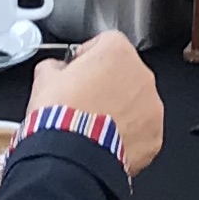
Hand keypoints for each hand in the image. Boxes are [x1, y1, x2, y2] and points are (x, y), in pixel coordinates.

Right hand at [28, 31, 164, 174]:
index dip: (86, 58)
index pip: (104, 43)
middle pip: (124, 73)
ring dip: (119, 110)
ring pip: (136, 103)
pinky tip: (105, 142)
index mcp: (117, 51)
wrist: (72, 156)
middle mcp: (141, 75)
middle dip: (106, 85)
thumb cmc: (62, 115)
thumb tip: (56, 70)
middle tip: (84, 102)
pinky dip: (128, 136)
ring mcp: (151, 106)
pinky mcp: (154, 136)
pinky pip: (142, 131)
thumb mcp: (44, 78)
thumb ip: (55, 66)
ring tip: (94, 125)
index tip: (77, 72)